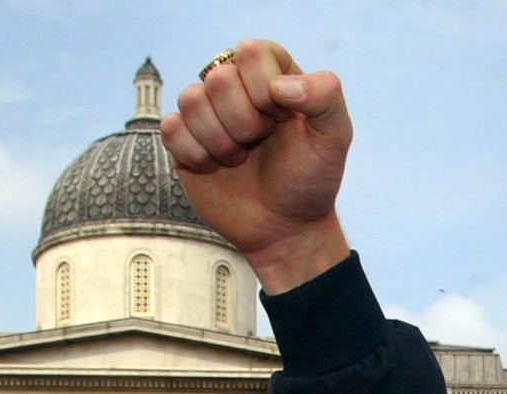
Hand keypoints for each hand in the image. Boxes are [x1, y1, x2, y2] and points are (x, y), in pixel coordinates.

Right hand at [163, 39, 352, 291]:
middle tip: (259, 143)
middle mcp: (234, 85)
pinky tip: (217, 168)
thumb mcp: (335, 136)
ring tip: (241, 157)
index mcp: (269, 72)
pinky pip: (171, 129)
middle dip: (245, 123)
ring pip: (190, 100)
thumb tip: (278, 86)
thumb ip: (325, 95)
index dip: (264, 91)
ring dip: (222, 141)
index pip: (250, 52)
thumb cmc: (310, 179)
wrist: (285, 227)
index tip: (281, 120)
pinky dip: (198, 155)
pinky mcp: (182, 139)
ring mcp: (206, 111)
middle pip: (218, 79)